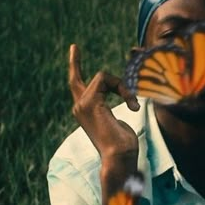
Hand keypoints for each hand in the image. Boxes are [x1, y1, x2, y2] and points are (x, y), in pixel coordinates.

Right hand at [68, 43, 140, 164]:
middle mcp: (79, 107)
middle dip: (74, 62)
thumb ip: (113, 108)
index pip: (78, 86)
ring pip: (102, 76)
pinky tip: (131, 105)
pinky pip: (107, 79)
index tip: (74, 51)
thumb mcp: (117, 120)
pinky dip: (122, 88)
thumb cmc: (123, 146)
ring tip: (131, 104)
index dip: (76, 68)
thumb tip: (125, 105)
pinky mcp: (90, 102)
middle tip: (73, 46)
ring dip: (122, 87)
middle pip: (79, 79)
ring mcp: (82, 104)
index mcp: (85, 112)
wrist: (119, 157)